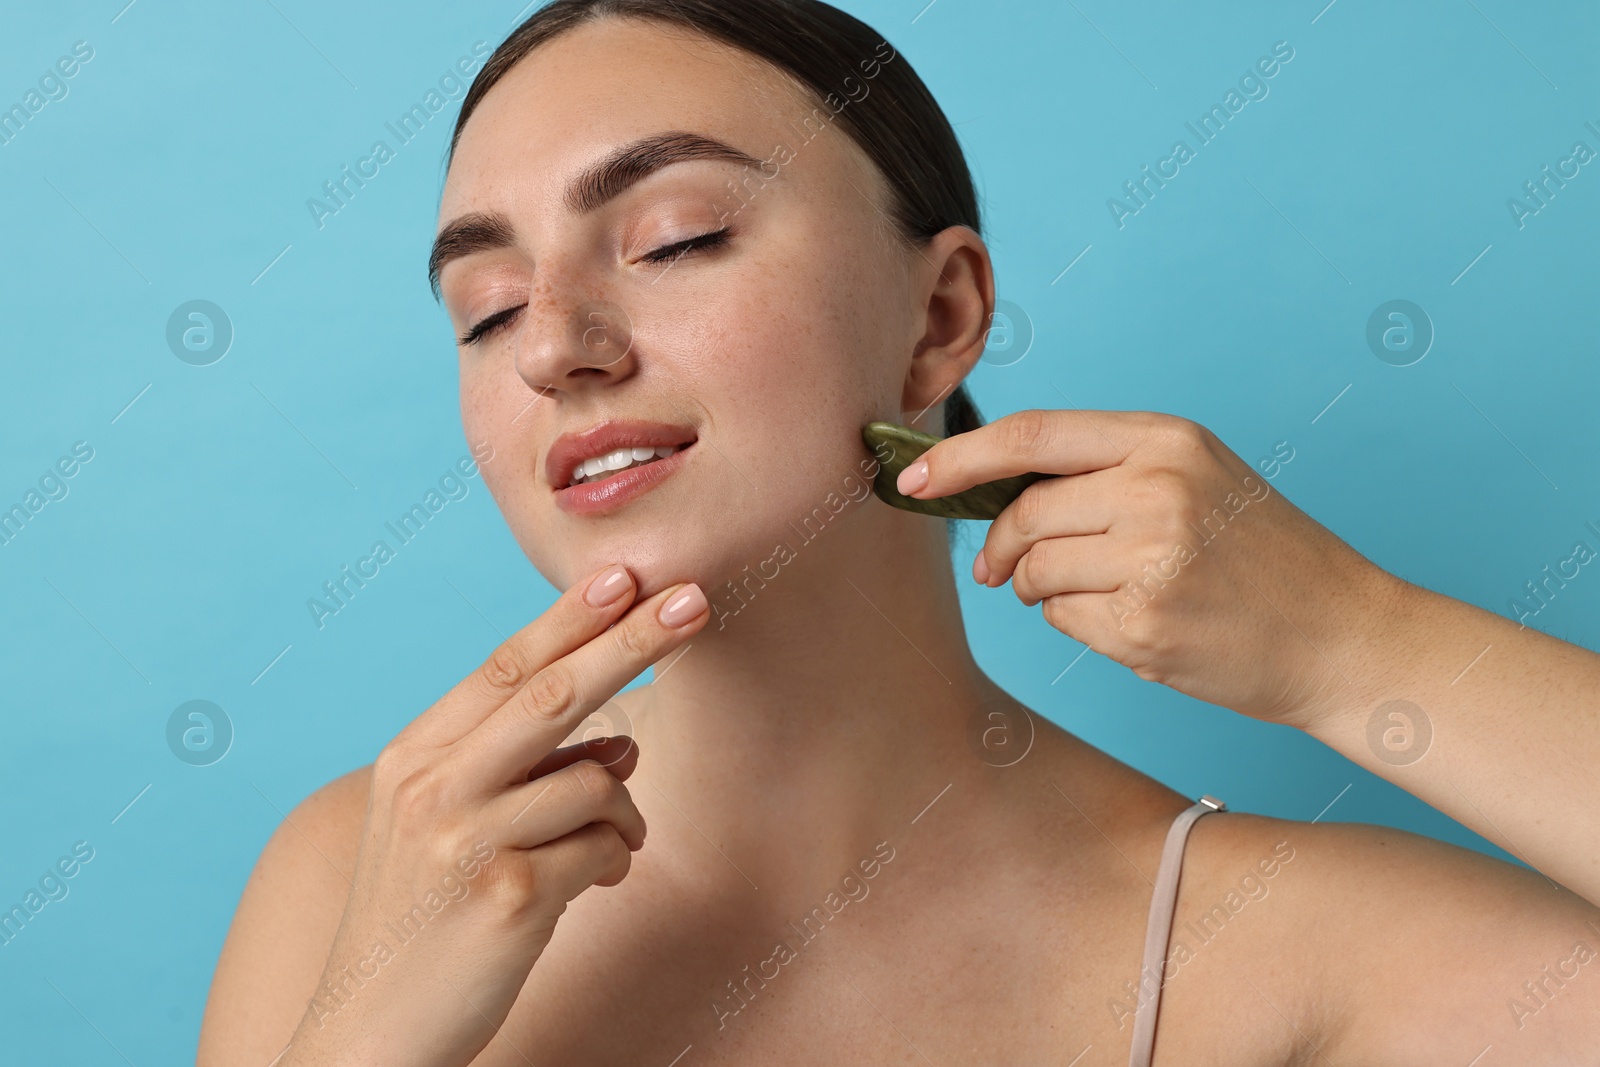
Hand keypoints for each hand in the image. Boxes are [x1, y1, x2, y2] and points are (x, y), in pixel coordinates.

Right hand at [284, 564, 708, 1066]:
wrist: (371, 1034)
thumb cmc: (424, 923)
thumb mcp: (450, 830)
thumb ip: (525, 774)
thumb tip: (623, 746)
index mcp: (415, 758)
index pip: (505, 667)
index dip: (571, 616)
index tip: (625, 574)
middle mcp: (434, 786)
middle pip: (554, 692)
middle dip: (632, 639)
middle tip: (696, 599)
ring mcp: (467, 839)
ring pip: (595, 779)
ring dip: (624, 809)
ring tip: (611, 845)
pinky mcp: (509, 895)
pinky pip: (603, 847)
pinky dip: (613, 861)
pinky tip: (588, 886)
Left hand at [897, 409, 1403, 727]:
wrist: (1342, 634)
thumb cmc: (1260, 556)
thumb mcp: (1195, 478)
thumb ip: (1103, 471)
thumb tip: (990, 489)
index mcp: (1166, 440)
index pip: (1031, 435)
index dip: (960, 458)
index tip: (912, 479)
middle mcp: (1157, 488)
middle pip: (1024, 513)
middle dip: (1000, 547)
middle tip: (1001, 570)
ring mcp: (1153, 557)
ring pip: (1035, 571)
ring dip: (1041, 589)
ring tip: (1100, 594)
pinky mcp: (1146, 623)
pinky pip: (1063, 621)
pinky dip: (1077, 626)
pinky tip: (1135, 625)